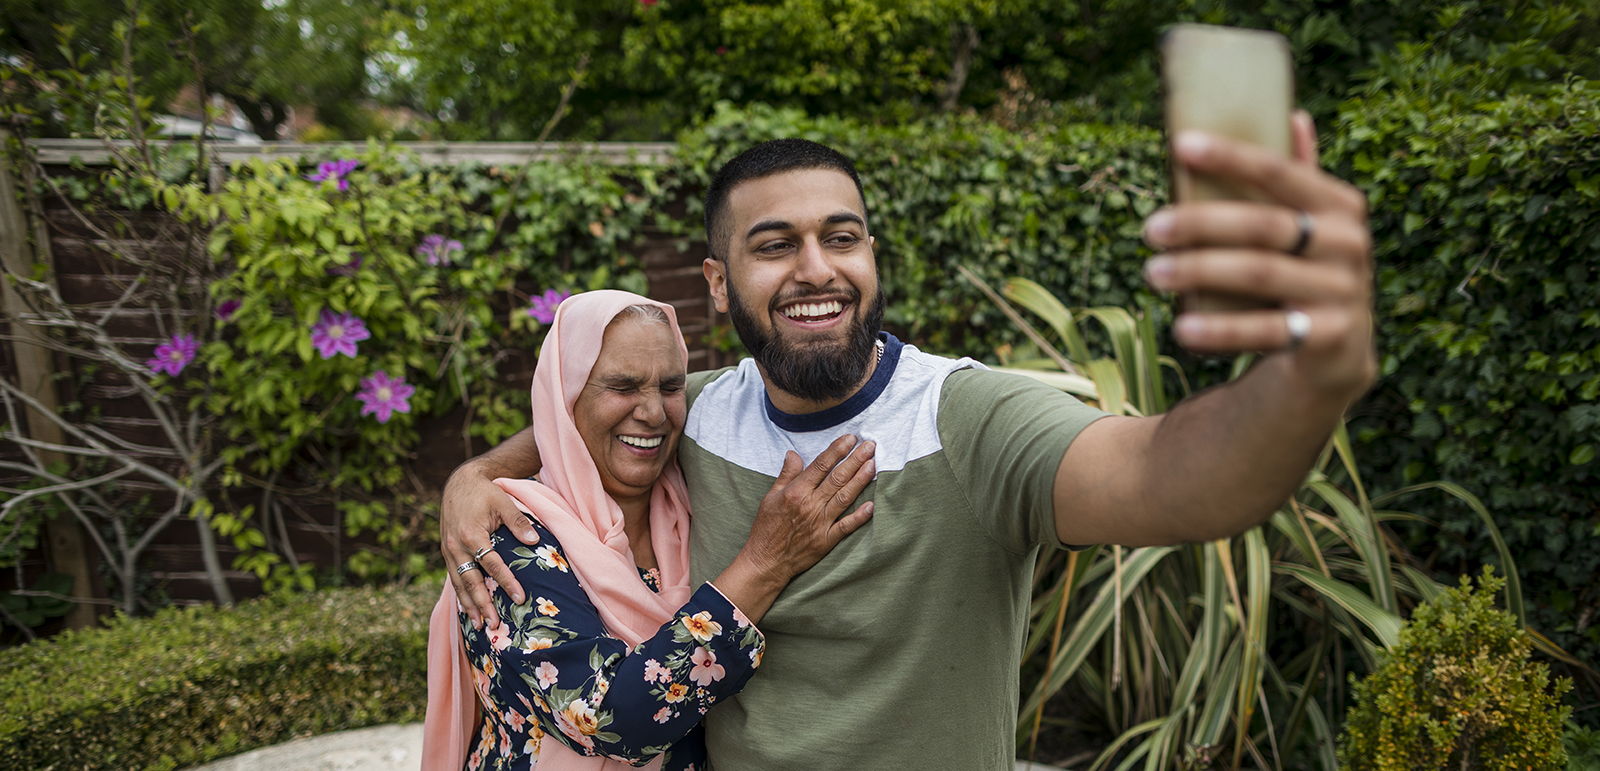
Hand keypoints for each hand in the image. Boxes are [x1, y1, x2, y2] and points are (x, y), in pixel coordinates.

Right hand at [441, 460, 538, 629]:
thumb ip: (519, 522)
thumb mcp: (504, 502)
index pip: (491, 564)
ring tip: (479, 626)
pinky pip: (454, 578)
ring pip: (459, 584)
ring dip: (469, 606)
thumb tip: (535, 541)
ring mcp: (448, 551)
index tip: (519, 598)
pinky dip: (461, 595)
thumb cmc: (485, 492)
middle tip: (495, 625)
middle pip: (471, 582)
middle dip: (483, 605)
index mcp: (472, 534)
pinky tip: (467, 609)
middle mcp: (456, 546)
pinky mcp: (446, 553)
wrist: (458, 483)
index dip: (506, 582)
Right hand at [713, 434, 876, 623]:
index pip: (821, 465)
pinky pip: (846, 527)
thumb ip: (786, 475)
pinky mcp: (826, 540)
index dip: (838, 450)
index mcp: (796, 492)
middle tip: (870, 446)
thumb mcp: (770, 497)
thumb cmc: (766, 528)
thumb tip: (793, 453)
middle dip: (856, 459)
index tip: (851, 438)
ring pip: (844, 497)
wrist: (766, 561)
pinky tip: (872, 505)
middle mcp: (810, 505)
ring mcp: (820, 523)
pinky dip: (859, 516)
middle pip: (837, 477)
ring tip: (873, 465)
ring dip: (860, 480)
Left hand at [1141, 110, 1377, 402]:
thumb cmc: (1307, 271)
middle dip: (1200, 223)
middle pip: (1262, 225)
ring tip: (1153, 273)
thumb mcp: (1310, 224)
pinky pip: (1267, 330)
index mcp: (1338, 205)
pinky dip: (1221, 330)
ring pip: (1260, 274)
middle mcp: (1348, 243)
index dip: (1230, 156)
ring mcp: (1342, 291)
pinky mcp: (1329, 336)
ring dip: (1200, 272)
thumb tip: (1293, 114)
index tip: (1179, 145)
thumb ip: (1299, 177)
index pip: (1279, 172)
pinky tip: (1183, 328)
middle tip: (1150, 230)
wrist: (1340, 350)